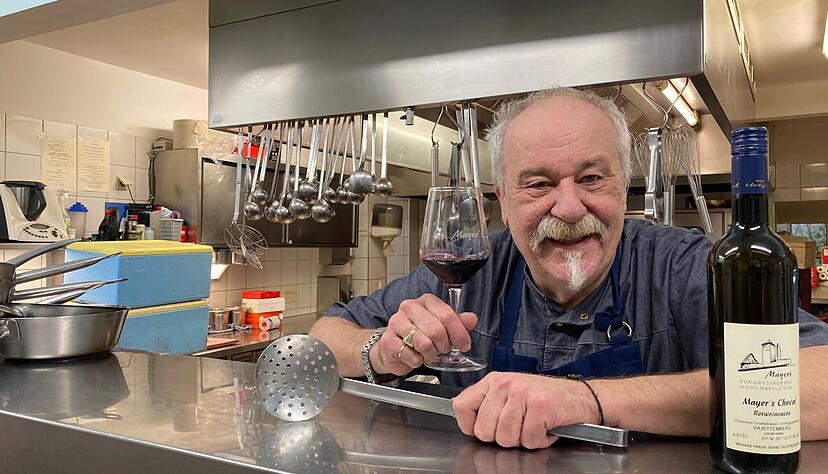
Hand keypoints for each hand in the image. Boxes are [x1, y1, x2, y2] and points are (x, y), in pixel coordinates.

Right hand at [369, 294, 476, 375]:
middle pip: (437, 330)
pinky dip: (417, 361)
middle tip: (441, 350)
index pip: (447, 315)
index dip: (459, 333)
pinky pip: (411, 355)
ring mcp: (396, 322)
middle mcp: (410, 307)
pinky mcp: (388, 340)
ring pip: (424, 343)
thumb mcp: (442, 327)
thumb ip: (458, 323)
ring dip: (430, 354)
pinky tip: (415, 357)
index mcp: (426, 301)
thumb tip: (472, 318)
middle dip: (443, 346)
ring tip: (428, 353)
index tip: (464, 345)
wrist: (393, 348)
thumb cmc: (419, 335)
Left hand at [453, 372, 600, 448]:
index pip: (461, 407)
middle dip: (502, 437)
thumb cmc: (544, 399)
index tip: (486, 429)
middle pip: (483, 430)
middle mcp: (505, 384)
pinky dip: (539, 440)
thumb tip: (470, 425)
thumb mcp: (510, 396)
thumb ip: (489, 407)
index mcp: (493, 381)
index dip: (470, 426)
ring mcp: (522, 393)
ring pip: (505, 437)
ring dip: (522, 439)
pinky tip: (545, 428)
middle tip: (519, 427)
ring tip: (533, 426)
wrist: (580, 397)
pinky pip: (528, 439)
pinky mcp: (540, 405)